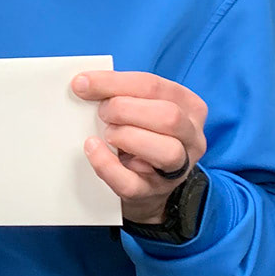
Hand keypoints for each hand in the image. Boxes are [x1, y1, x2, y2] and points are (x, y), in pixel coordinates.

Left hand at [71, 71, 207, 223]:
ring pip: (166, 151)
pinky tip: (94, 150)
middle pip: (168, 116)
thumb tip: (83, 83)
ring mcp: (178, 169)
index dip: (115, 83)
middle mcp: (191, 137)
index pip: (154, 87)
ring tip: (107, 134)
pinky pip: (132, 183)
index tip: (82, 83)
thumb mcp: (138, 105)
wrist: (144, 179)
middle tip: (102, 113)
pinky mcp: (153, 192)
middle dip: (125, 109)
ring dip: (127, 136)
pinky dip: (107, 165)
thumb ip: (119, 92)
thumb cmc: (141, 131)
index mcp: (189, 106)